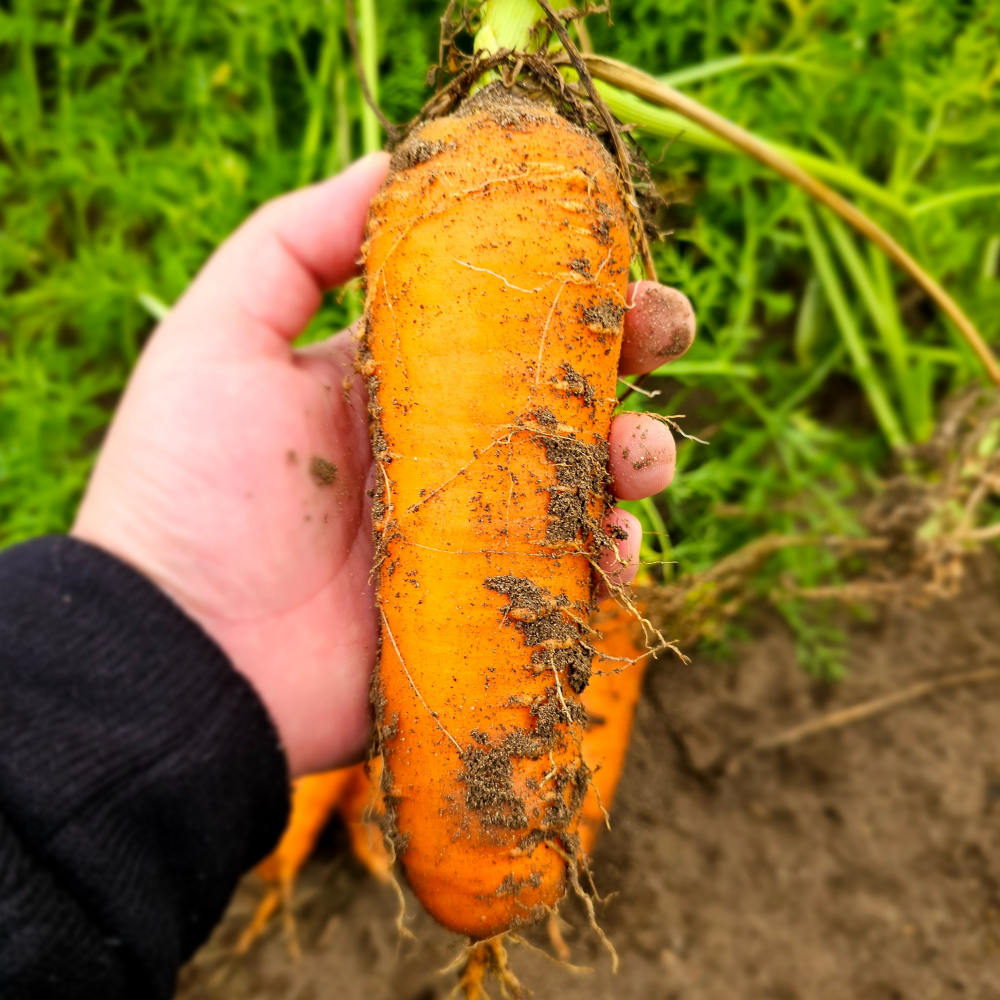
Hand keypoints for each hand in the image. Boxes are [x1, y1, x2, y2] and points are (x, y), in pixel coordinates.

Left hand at [72, 154, 694, 776]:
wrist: (180, 652)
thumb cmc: (191, 488)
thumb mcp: (222, 337)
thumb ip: (296, 242)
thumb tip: (390, 163)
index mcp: (395, 382)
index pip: (499, 320)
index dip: (563, 285)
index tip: (615, 258)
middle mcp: (444, 453)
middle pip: (562, 394)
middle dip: (626, 357)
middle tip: (661, 334)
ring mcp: (471, 535)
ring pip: (586, 483)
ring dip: (636, 457)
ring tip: (640, 459)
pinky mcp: (485, 612)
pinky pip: (575, 578)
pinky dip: (611, 559)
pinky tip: (612, 544)